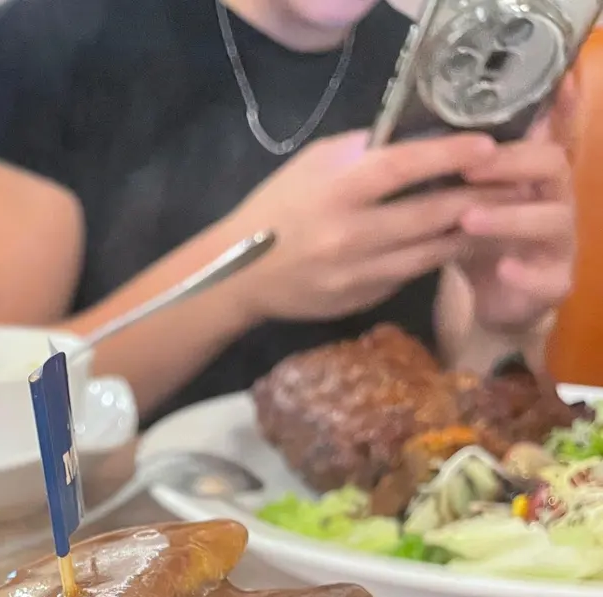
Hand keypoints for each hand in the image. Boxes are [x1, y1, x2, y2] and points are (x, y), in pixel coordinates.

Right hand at [227, 129, 496, 323]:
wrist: (241, 277)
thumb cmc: (277, 209)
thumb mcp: (313, 165)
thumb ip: (364, 151)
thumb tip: (419, 139)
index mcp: (338, 191)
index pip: (406, 167)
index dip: (451, 154)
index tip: (487, 145)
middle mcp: (353, 235)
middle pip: (431, 214)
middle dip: (477, 199)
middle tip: (512, 185)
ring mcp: (359, 274)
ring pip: (431, 251)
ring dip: (469, 233)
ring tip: (499, 216)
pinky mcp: (363, 300)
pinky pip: (411, 273)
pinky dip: (437, 257)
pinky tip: (456, 244)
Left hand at [456, 94, 575, 333]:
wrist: (492, 300)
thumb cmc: (479, 240)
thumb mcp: (465, 199)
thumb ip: (456, 170)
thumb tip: (413, 132)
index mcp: (534, 173)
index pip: (554, 130)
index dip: (564, 105)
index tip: (563, 78)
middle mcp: (556, 198)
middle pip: (552, 164)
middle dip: (512, 162)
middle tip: (470, 166)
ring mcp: (560, 241)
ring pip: (552, 220)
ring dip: (510, 217)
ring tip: (469, 219)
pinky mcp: (555, 283)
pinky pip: (549, 278)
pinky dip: (526, 274)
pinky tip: (504, 269)